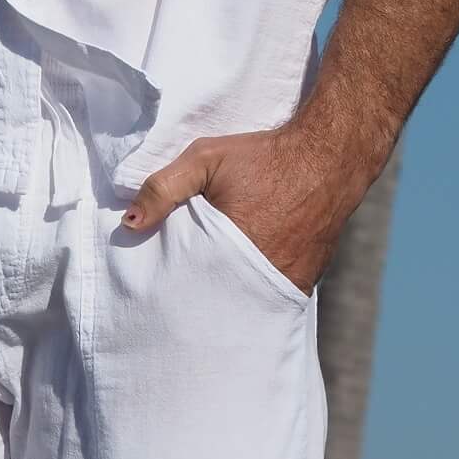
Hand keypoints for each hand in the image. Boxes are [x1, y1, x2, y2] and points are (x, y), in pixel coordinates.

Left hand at [120, 119, 360, 296]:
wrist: (329, 158)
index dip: (174, 284)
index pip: (190, 283)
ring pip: (245, 301)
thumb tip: (129, 223)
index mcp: (233, 249)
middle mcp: (263, 275)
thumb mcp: (205, 160)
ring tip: (209, 286)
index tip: (160, 284)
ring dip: (227, 295)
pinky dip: (254, 290)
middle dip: (198, 295)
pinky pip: (271, 296)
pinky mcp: (304, 282)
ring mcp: (288, 283)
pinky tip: (241, 279)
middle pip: (218, 299)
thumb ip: (164, 188)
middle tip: (181, 290)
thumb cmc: (264, 158)